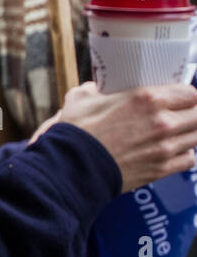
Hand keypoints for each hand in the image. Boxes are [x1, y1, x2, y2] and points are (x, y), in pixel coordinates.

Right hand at [46, 82, 196, 191]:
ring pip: (196, 137)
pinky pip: (188, 159)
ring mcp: (164, 147)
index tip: (179, 96)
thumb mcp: (81, 98)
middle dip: (192, 112)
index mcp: (146, 98)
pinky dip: (184, 154)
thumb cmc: (76, 132)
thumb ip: (96, 89)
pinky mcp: (161, 168)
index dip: (186, 94)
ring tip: (177, 132)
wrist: (72, 167)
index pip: (190, 93)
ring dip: (188, 133)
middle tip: (181, 113)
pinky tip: (172, 151)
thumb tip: (99, 87)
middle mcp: (162, 122)